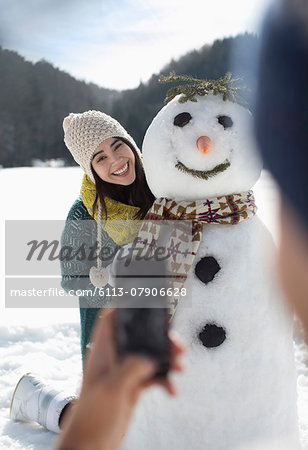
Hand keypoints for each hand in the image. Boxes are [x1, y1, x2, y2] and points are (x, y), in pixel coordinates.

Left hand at [55, 309, 183, 449]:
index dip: (125, 304)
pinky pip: (154, 375)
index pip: (111, 317)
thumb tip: (149, 357)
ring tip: (179, 366)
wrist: (90, 445)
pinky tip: (171, 390)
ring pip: (150, 353)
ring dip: (167, 358)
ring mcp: (125, 370)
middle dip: (160, 336)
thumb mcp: (112, 389)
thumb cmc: (91, 417)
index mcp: (104, 351)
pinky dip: (165, 380)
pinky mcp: (133, 385)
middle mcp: (115, 357)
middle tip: (176, 344)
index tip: (144, 298)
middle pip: (140, 335)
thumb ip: (131, 367)